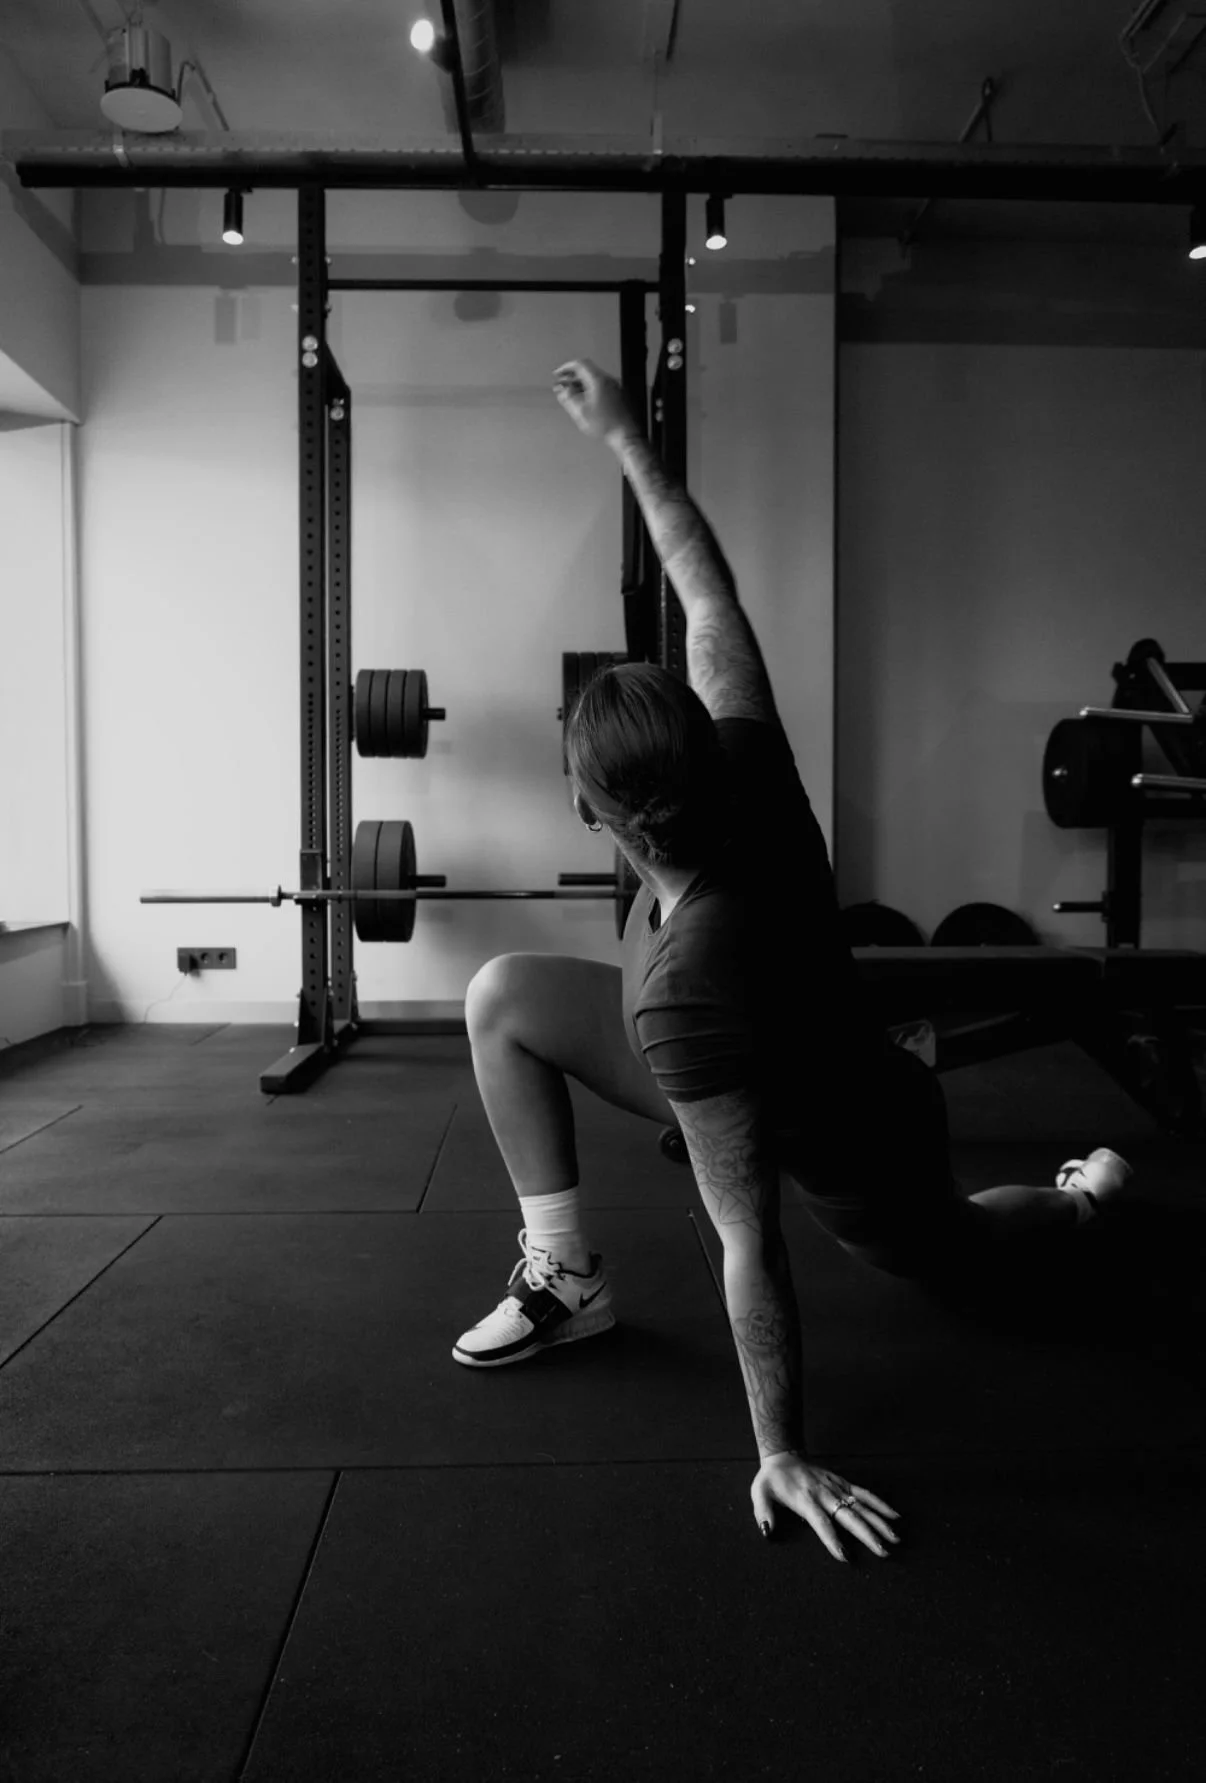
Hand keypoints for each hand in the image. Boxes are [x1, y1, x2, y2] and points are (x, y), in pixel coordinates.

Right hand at [552, 358, 635, 444]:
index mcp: (598, 380)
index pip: (580, 365)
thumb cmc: (606, 425)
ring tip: (570, 393)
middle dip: (572, 377)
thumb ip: (568, 398)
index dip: (566, 368)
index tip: (558, 374)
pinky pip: (600, 386)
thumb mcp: (581, 411)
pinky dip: (589, 389)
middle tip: (562, 384)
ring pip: (593, 379)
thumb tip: (561, 390)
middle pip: (587, 371)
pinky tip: (584, 399)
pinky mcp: (617, 395)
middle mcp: (608, 380)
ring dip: (580, 384)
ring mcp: (614, 387)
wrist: (625, 435)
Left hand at [751, 1453, 901, 1561]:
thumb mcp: (759, 1494)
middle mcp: (824, 1493)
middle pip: (848, 1516)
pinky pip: (864, 1493)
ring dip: (879, 1522)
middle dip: (867, 1535)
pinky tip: (895, 1516)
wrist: (784, 1455)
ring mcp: (835, 1487)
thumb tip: (768, 1533)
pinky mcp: (842, 1482)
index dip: (832, 1539)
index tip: (845, 1556)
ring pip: (861, 1505)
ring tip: (895, 1539)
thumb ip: (763, 1513)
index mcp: (804, 1499)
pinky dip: (880, 1504)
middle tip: (883, 1552)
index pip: (821, 1522)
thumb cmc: (771, 1480)